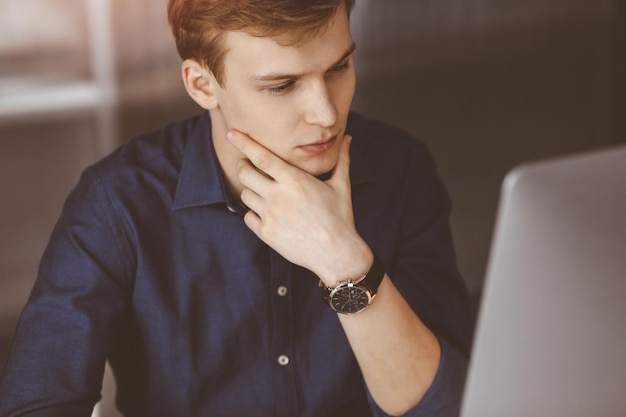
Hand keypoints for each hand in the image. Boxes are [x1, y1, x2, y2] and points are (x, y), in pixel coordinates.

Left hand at [227, 130, 372, 284]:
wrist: (337, 254)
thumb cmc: (340, 218)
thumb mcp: (341, 185)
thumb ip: (341, 159)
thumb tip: (348, 137)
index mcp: (295, 180)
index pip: (261, 156)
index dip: (244, 142)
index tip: (232, 133)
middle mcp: (279, 196)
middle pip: (245, 173)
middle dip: (244, 166)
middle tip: (249, 166)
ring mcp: (270, 216)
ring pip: (245, 195)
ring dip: (251, 190)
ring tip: (264, 192)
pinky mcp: (266, 234)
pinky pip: (248, 217)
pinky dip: (254, 213)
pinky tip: (268, 213)